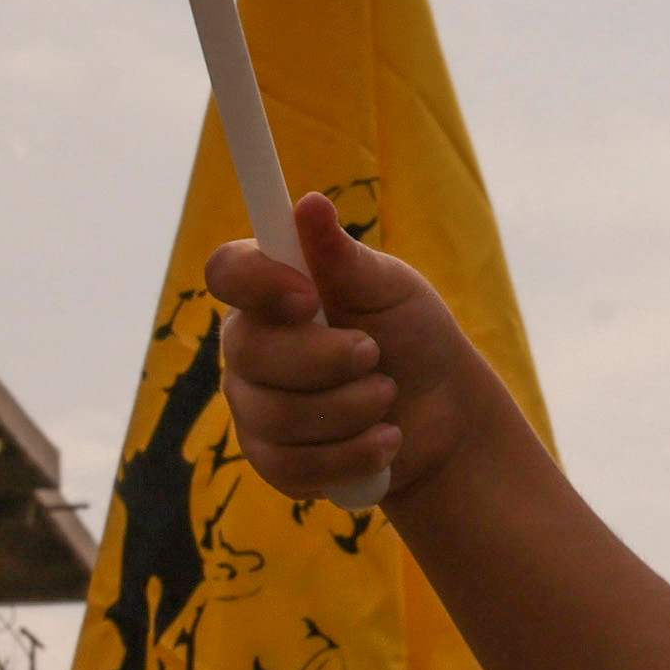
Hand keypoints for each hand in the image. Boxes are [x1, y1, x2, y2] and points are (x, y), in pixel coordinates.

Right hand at [207, 194, 526, 508]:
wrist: (443, 413)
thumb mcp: (391, 288)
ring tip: (388, 397)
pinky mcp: (274, 460)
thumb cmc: (412, 334)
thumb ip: (345, 257)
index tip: (310, 297)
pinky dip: (352, 454)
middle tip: (374, 353)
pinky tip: (384, 440)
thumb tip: (310, 204)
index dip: (258, 283)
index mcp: (270, 289)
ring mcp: (254, 407)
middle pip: (249, 352)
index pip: (226, 272)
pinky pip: (292, 466)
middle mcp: (248, 346)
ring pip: (276, 415)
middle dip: (325, 358)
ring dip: (351, 408)